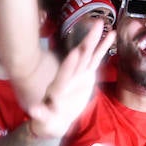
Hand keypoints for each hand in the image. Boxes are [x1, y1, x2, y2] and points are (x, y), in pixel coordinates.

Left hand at [26, 24, 113, 138]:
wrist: (55, 118)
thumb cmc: (48, 121)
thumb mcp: (44, 120)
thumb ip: (41, 114)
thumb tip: (34, 111)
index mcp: (58, 88)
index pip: (64, 75)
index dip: (70, 65)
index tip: (75, 53)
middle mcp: (69, 78)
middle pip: (78, 59)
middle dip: (85, 44)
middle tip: (93, 28)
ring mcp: (78, 75)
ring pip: (87, 55)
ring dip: (94, 40)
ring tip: (101, 24)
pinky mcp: (86, 75)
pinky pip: (96, 60)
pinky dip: (102, 48)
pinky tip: (111, 34)